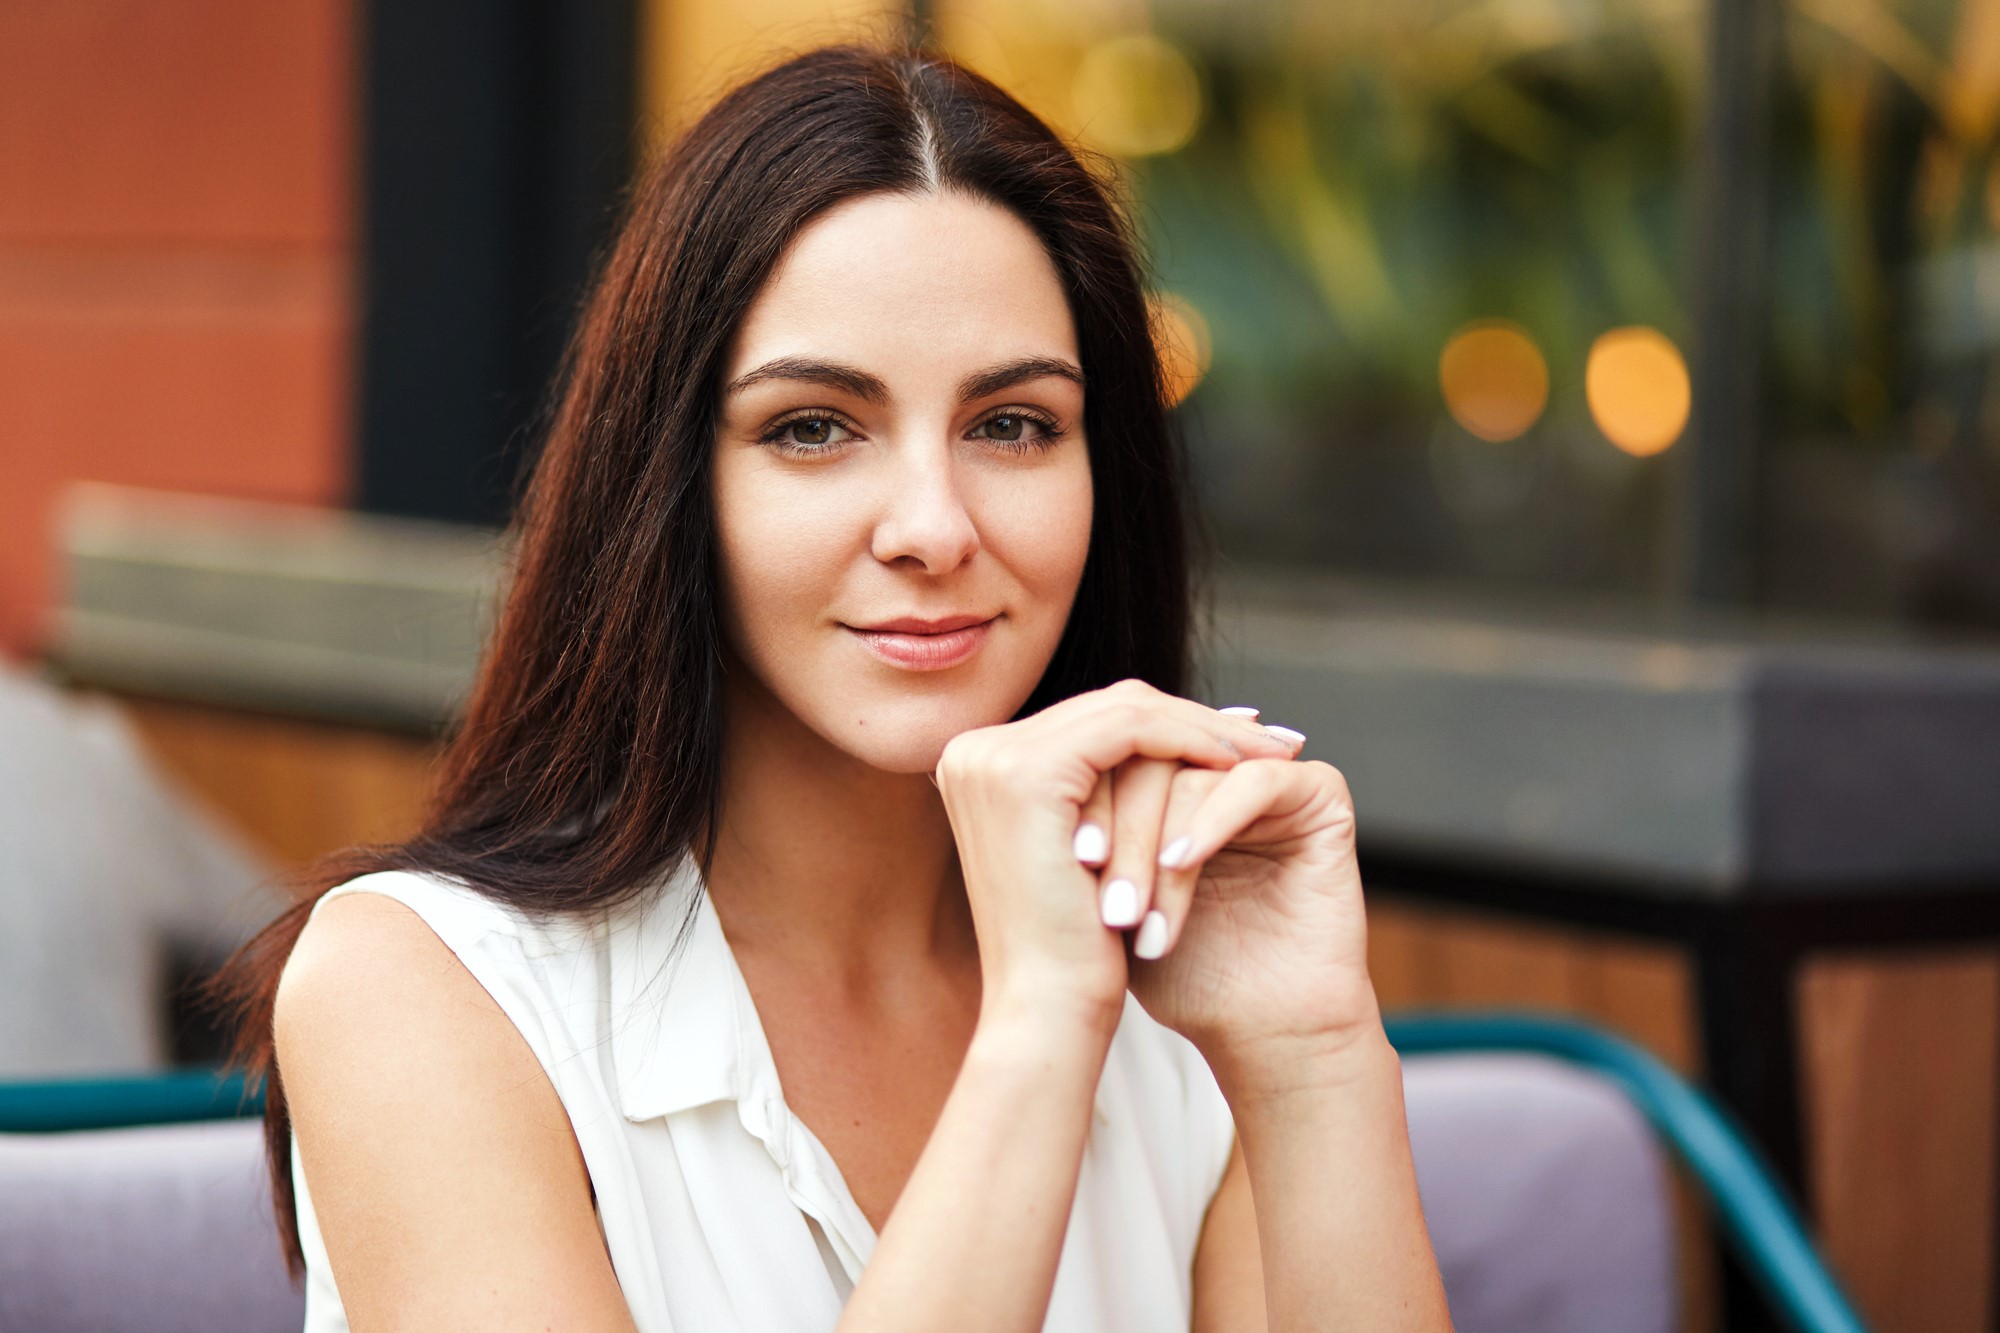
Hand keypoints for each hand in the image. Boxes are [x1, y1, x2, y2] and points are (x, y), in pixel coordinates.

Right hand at [932, 680, 1295, 1042]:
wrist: (1048, 1008)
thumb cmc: (1073, 948)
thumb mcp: (1086, 848)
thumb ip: (1102, 789)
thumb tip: (1169, 733)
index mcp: (977, 766)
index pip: (1089, 722)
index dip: (1168, 723)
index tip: (1236, 737)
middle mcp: (972, 753)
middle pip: (1106, 707)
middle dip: (1196, 718)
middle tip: (1270, 736)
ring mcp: (992, 758)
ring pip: (1124, 710)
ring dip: (1206, 728)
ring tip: (1271, 753)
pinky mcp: (1026, 773)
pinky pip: (1130, 731)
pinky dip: (1189, 741)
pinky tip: (1237, 766)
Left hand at [1075, 723, 1378, 1086]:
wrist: (1256, 1031)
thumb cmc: (1177, 971)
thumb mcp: (1104, 893)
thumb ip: (1073, 832)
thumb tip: (1011, 773)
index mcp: (1171, 780)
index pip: (1114, 747)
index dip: (1085, 794)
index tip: (1063, 854)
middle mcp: (1220, 767)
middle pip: (1147, 748)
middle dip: (1115, 820)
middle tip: (1090, 875)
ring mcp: (1271, 776)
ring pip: (1190, 767)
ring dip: (1152, 838)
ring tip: (1131, 907)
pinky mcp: (1321, 797)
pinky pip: (1255, 783)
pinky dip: (1210, 822)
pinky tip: (1181, 865)